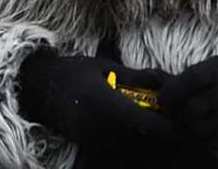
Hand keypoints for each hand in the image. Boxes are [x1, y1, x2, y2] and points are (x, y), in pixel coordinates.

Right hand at [19, 51, 172, 153]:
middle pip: (149, 144)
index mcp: (106, 104)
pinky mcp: (94, 150)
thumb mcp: (105, 66)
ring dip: (151, 141)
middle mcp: (101, 129)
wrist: (39, 90)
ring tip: (153, 121)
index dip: (171, 125)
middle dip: (165, 134)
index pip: (151, 126)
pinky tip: (136, 129)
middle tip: (170, 118)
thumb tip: (168, 82)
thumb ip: (137, 77)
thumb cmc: (74, 73)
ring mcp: (96, 143)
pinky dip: (136, 144)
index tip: (178, 114)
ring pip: (139, 151)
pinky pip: (124, 152)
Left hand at [160, 55, 217, 148]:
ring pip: (198, 130)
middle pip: (189, 110)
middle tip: (170, 116)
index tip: (161, 101)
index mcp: (217, 72)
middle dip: (174, 115)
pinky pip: (213, 142)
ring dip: (185, 130)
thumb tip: (156, 85)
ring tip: (183, 125)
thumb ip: (189, 77)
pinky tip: (199, 134)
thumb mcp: (215, 66)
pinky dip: (200, 140)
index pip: (186, 82)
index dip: (169, 94)